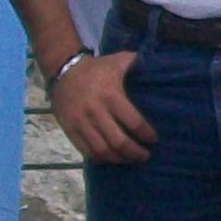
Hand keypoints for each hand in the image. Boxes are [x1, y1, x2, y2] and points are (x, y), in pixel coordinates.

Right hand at [50, 47, 156, 163]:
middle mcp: (96, 112)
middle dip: (135, 152)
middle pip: (119, 142)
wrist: (63, 70)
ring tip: (130, 159)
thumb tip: (157, 64)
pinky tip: (111, 158)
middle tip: (145, 155)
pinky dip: (101, 158)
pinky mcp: (70, 129)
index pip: (134, 122)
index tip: (153, 139)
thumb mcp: (117, 61)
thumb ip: (136, 63)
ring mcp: (82, 123)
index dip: (146, 134)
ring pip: (103, 150)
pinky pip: (86, 150)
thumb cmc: (96, 68)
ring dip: (119, 159)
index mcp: (111, 96)